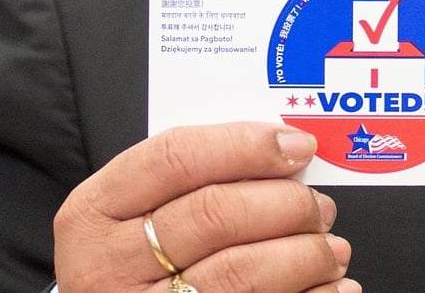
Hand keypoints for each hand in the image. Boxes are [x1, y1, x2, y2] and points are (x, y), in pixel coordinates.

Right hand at [52, 122, 360, 292]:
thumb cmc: (130, 260)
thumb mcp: (130, 213)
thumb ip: (187, 180)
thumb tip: (279, 154)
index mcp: (94, 212)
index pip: (175, 158)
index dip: (245, 145)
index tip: (296, 144)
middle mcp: (108, 264)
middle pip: (214, 214)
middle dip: (284, 203)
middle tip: (317, 205)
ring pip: (239, 271)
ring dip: (303, 254)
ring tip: (329, 247)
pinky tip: (330, 286)